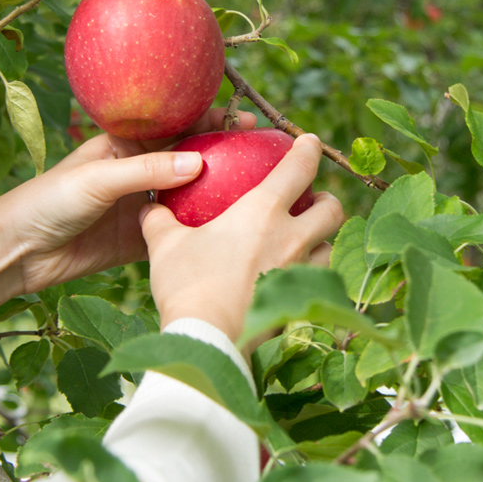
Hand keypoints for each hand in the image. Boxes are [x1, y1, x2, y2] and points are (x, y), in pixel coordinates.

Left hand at [0, 108, 255, 314]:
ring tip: (255, 189)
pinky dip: (201, 227)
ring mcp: (144, 205)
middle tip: (259, 153)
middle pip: (189, 159)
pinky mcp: (144, 238)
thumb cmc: (49, 200)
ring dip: (218, 191)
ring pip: (189, 194)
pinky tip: (229, 227)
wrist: (20, 250)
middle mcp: (139, 172)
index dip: (209, 120)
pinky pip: (179, 229)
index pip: (175, 126)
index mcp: (125, 145)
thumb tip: (199, 162)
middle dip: (224, 154)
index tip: (242, 121)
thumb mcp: (97, 178)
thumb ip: (146, 170)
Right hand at [140, 134, 343, 342]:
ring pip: (330, 248)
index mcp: (263, 212)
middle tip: (313, 200)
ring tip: (306, 241)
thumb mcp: (166, 245)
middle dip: (327, 200)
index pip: (298, 168)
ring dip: (322, 240)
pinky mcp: (298, 302)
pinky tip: (293, 277)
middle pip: (332, 209)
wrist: (207, 339)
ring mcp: (299, 272)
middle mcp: (291, 238)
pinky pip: (318, 282)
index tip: (309, 142)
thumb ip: (160, 220)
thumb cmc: (188, 285)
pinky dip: (312, 274)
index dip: (307, 150)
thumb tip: (150, 207)